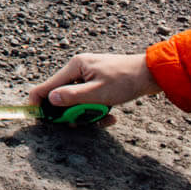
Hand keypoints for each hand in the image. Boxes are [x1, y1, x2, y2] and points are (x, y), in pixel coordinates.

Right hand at [29, 53, 161, 110]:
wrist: (152, 74)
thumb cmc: (126, 80)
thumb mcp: (99, 92)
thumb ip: (73, 96)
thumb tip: (50, 100)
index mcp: (74, 66)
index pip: (48, 85)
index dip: (39, 101)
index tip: (38, 117)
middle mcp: (78, 68)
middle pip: (63, 94)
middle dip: (72, 111)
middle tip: (81, 123)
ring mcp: (88, 75)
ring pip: (77, 99)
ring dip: (88, 112)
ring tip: (104, 118)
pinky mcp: (97, 81)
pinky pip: (89, 98)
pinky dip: (97, 109)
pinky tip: (110, 116)